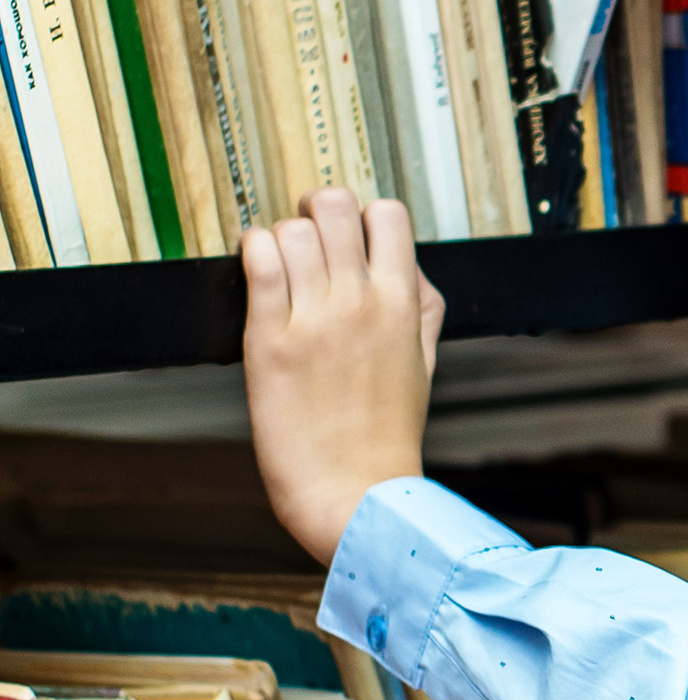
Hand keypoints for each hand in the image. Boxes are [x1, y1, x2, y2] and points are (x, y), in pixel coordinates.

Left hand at [242, 189, 445, 566]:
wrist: (355, 495)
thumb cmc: (388, 436)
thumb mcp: (424, 364)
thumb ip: (422, 308)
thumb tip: (406, 264)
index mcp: (402, 305)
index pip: (388, 213)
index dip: (362, 217)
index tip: (345, 240)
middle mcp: (360, 303)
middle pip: (334, 204)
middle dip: (315, 212)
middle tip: (304, 241)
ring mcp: (314, 320)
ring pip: (291, 229)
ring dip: (280, 239)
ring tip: (277, 270)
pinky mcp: (269, 342)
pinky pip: (257, 263)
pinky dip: (251, 251)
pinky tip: (255, 273)